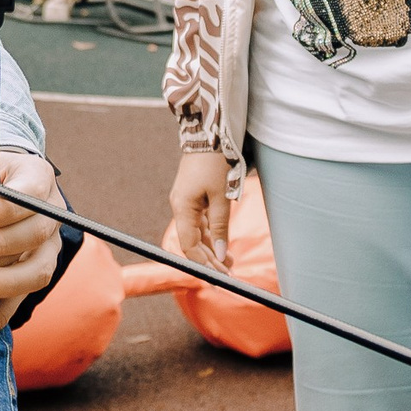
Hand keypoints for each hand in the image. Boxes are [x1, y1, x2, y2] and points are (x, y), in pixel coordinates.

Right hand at [166, 150, 232, 268]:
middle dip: (209, 260)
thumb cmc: (215, 162)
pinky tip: (222, 243)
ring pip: (197, 233)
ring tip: (230, 263)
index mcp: (183, 208)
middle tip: (229, 274)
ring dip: (212, 248)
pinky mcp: (193, 196)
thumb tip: (221, 253)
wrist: (208, 133)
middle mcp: (180, 207)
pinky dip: (211, 234)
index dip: (203, 264)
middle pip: (192, 242)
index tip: (219, 277)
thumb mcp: (222, 196)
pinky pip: (200, 222)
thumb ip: (221, 226)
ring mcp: (186, 202)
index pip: (189, 245)